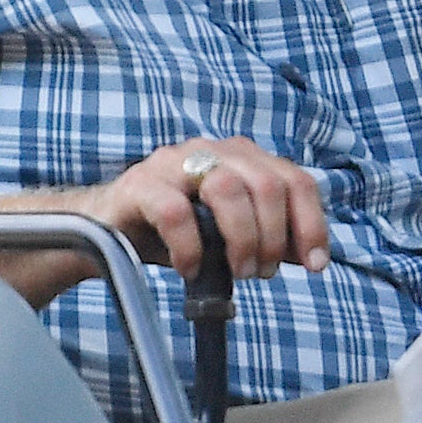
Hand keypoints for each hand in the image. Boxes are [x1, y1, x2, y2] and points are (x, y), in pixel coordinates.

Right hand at [86, 135, 330, 280]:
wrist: (106, 227)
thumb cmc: (174, 230)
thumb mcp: (229, 234)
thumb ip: (270, 237)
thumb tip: (309, 255)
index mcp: (241, 158)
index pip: (295, 179)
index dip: (311, 224)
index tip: (316, 265)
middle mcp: (212, 151)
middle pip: (266, 183)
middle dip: (274, 236)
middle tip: (261, 272)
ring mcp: (174, 162)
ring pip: (226, 188)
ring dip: (241, 238)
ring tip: (236, 271)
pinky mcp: (140, 184)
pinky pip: (174, 211)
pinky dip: (190, 248)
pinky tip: (190, 269)